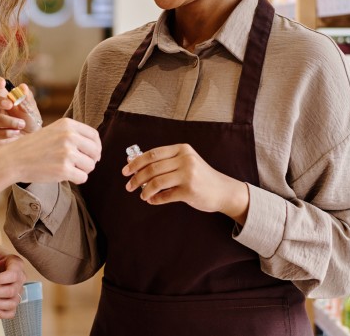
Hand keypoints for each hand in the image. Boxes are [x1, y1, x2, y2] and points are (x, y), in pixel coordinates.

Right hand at [0, 76, 42, 146]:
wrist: (31, 137)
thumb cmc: (28, 119)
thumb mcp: (30, 108)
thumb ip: (26, 98)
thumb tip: (23, 87)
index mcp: (0, 94)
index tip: (2, 83)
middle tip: (10, 104)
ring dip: (7, 121)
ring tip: (21, 124)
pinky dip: (5, 133)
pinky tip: (15, 132)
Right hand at [0, 118, 100, 184]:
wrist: (13, 159)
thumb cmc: (34, 147)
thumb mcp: (54, 131)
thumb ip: (73, 135)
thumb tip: (96, 151)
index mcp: (68, 124)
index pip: (94, 136)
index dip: (95, 147)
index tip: (91, 155)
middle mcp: (69, 136)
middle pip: (95, 152)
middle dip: (90, 160)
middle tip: (79, 165)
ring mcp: (67, 153)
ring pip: (90, 166)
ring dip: (82, 170)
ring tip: (68, 169)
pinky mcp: (64, 170)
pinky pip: (83, 178)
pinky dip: (76, 179)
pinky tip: (64, 175)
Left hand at [121, 144, 248, 222]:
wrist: (223, 190)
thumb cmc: (200, 176)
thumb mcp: (185, 162)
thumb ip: (163, 162)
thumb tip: (134, 163)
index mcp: (182, 149)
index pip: (152, 154)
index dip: (136, 162)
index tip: (125, 170)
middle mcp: (185, 159)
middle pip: (152, 168)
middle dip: (136, 178)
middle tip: (129, 186)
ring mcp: (188, 174)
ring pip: (156, 182)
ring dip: (144, 190)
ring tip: (141, 195)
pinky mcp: (190, 190)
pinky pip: (165, 195)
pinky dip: (155, 199)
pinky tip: (152, 200)